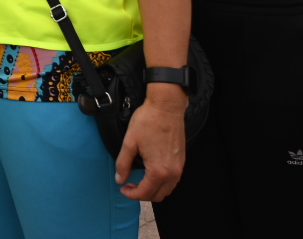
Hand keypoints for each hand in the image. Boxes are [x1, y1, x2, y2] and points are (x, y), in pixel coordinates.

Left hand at [115, 86, 185, 200]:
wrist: (166, 106)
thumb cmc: (148, 121)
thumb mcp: (130, 142)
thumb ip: (123, 164)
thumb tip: (120, 179)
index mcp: (158, 170)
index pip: (145, 193)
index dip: (131, 194)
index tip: (123, 188)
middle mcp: (172, 172)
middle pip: (158, 196)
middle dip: (142, 194)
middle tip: (130, 185)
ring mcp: (179, 167)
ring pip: (167, 189)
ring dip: (153, 190)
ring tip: (140, 180)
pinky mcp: (182, 160)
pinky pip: (173, 180)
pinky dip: (162, 182)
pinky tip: (151, 173)